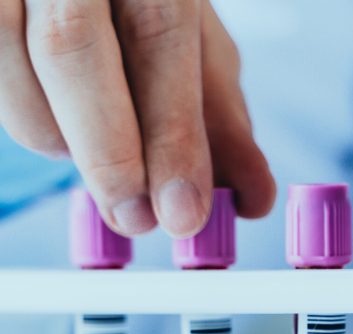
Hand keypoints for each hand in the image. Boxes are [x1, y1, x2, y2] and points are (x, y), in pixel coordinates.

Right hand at [0, 0, 275, 235]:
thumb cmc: (139, 5)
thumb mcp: (195, 47)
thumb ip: (222, 118)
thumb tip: (254, 198)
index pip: (157, 37)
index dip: (171, 136)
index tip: (184, 213)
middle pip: (71, 50)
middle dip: (110, 156)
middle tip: (137, 218)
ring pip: (16, 79)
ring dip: (64, 143)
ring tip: (102, 147)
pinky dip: (30, 120)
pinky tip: (61, 116)